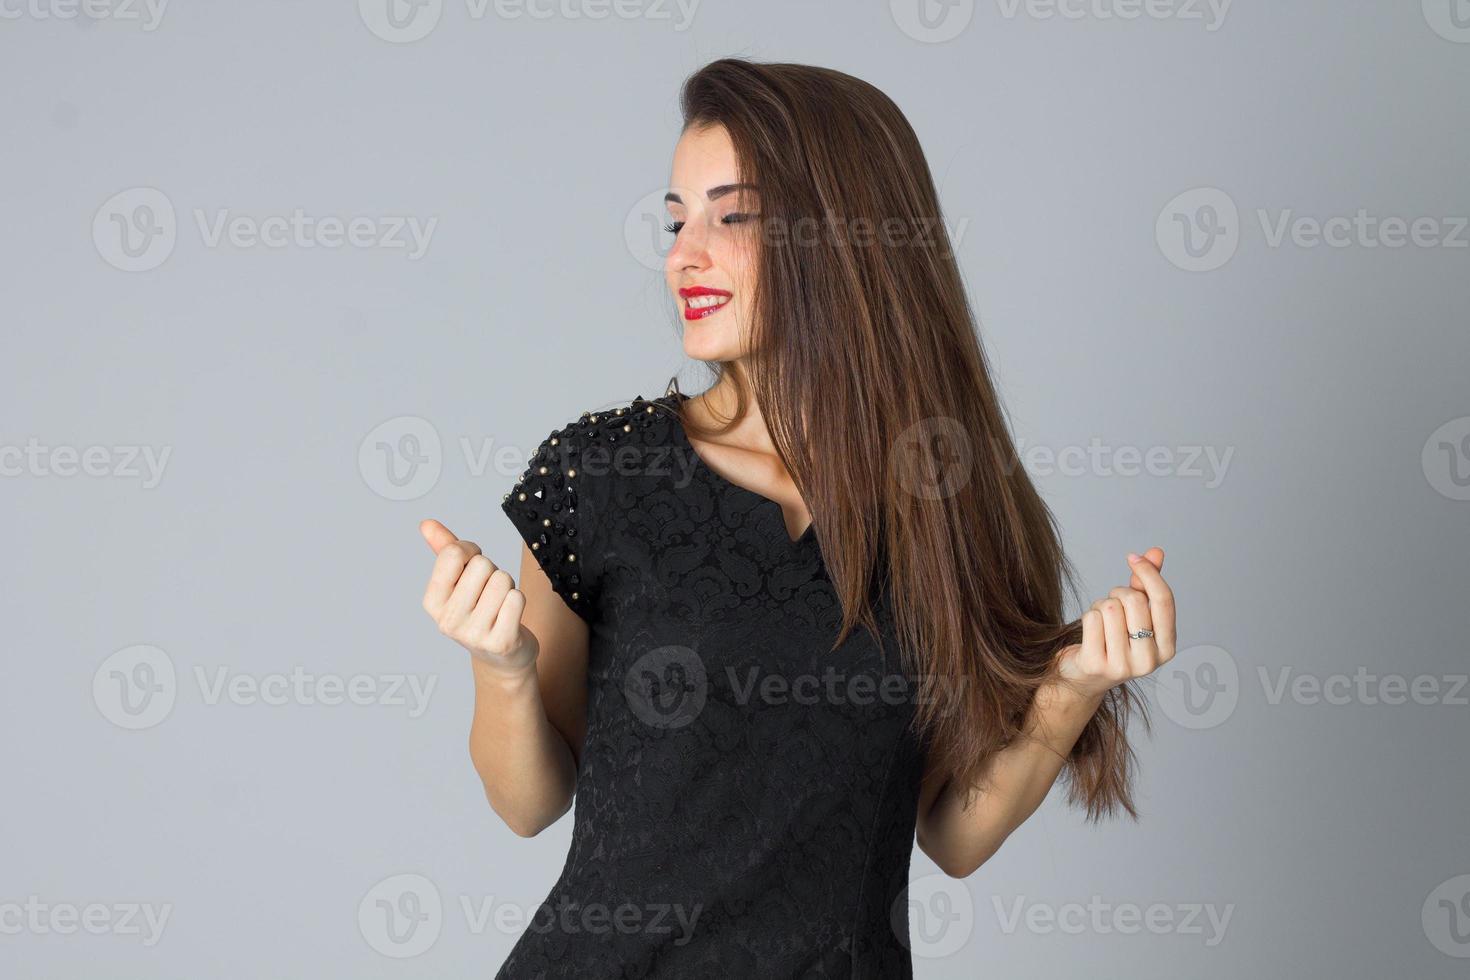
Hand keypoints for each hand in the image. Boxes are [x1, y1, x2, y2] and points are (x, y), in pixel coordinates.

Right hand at [419, 519, 538, 676]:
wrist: (502, 656)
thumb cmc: (479, 609)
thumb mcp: (458, 581)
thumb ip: (444, 550)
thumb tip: (427, 523)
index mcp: (432, 602)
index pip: (453, 553)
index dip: (471, 551)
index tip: (474, 565)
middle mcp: (447, 620)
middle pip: (482, 564)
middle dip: (492, 571)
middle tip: (489, 593)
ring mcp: (473, 634)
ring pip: (502, 579)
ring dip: (507, 587)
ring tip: (500, 605)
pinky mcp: (501, 642)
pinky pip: (517, 598)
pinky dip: (518, 601)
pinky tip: (510, 616)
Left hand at [1049, 547, 1176, 702]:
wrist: (1084, 676)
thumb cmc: (1114, 638)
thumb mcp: (1135, 613)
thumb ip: (1147, 584)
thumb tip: (1156, 552)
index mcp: (1167, 647)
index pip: (1164, 600)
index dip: (1149, 573)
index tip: (1133, 557)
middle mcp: (1149, 661)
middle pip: (1134, 601)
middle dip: (1118, 593)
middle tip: (1113, 604)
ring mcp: (1123, 666)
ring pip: (1111, 608)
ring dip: (1101, 606)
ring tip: (1102, 621)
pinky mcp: (1096, 664)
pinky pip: (1092, 618)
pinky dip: (1088, 616)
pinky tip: (1090, 631)